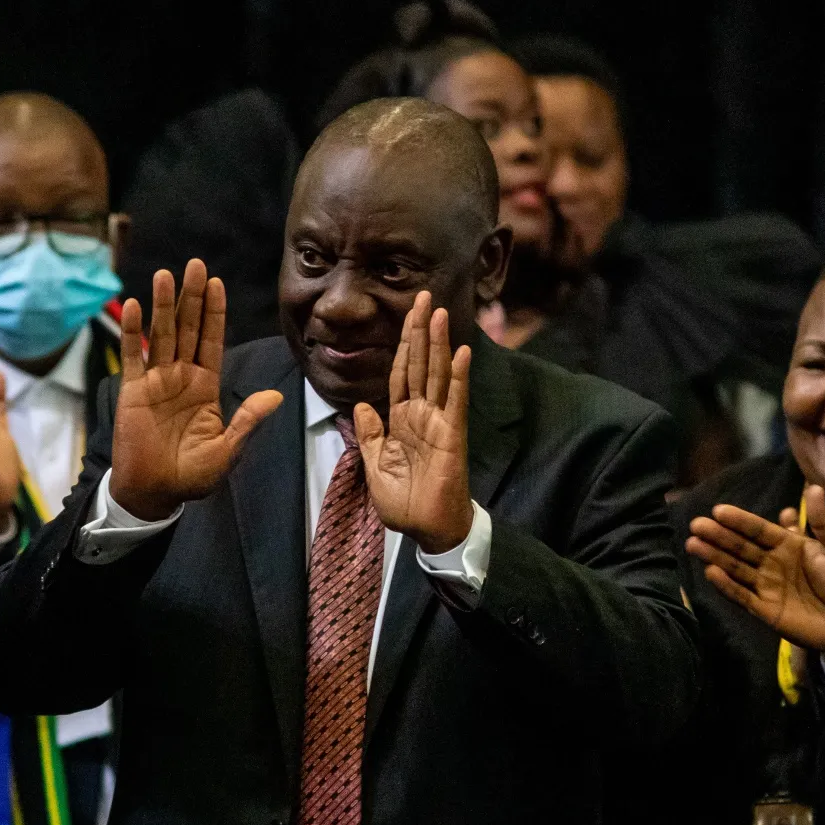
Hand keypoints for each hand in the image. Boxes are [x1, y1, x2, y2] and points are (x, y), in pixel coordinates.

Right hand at [109, 258, 282, 520]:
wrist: (155, 493)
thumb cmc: (192, 475)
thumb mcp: (226, 449)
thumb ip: (247, 420)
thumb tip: (277, 396)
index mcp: (206, 386)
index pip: (212, 340)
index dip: (215, 312)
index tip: (218, 284)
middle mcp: (181, 377)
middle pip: (188, 328)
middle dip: (192, 297)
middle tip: (196, 264)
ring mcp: (155, 382)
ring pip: (161, 335)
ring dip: (163, 305)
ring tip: (166, 275)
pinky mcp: (132, 392)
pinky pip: (132, 356)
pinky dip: (131, 332)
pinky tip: (133, 306)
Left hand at [353, 293, 472, 553]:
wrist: (427, 530)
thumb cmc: (406, 502)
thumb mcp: (376, 466)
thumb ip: (370, 434)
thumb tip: (362, 405)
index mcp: (401, 419)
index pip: (401, 372)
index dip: (403, 344)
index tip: (406, 314)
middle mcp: (422, 414)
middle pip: (420, 363)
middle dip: (419, 330)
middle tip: (423, 295)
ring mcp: (439, 422)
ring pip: (438, 374)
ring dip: (438, 342)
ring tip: (438, 311)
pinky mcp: (452, 434)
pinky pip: (455, 400)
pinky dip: (459, 376)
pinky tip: (462, 351)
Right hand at [686, 484, 824, 656]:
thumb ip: (824, 523)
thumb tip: (813, 487)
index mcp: (788, 545)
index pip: (758, 530)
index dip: (740, 521)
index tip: (719, 511)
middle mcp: (772, 563)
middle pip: (740, 547)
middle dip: (719, 536)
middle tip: (696, 525)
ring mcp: (766, 587)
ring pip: (736, 569)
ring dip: (714, 557)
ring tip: (693, 545)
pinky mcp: (764, 610)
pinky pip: (742, 596)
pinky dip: (726, 586)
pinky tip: (711, 573)